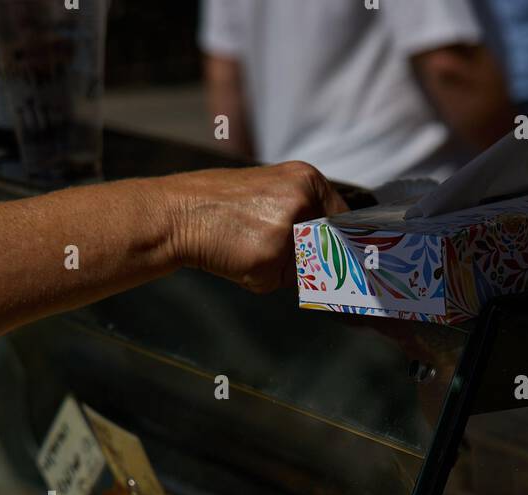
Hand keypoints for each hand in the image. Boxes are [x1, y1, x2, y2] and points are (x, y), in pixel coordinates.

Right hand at [160, 162, 346, 292]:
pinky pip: (282, 282)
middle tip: (279, 253)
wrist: (180, 214)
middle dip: (317, 263)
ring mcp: (288, 227)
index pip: (347, 225)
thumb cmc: (224, 208)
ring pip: (307, 269)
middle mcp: (303, 199)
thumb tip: (341, 263)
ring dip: (287, 271)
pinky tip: (242, 257)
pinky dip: (265, 279)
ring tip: (254, 247)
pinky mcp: (272, 255)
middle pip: (333, 251)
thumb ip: (307, 223)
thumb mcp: (274, 200)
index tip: (344, 264)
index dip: (346, 249)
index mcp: (307, 180)